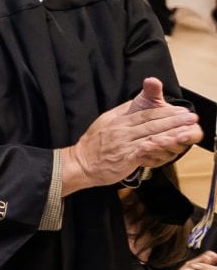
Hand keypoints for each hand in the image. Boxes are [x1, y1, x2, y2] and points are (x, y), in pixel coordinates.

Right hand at [67, 78, 202, 189]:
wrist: (79, 164)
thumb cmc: (92, 146)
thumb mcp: (104, 123)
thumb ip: (121, 115)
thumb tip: (136, 105)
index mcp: (117, 120)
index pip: (145, 113)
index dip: (165, 111)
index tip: (180, 110)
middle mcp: (121, 129)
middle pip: (152, 121)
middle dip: (174, 119)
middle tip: (191, 117)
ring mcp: (123, 143)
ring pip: (152, 134)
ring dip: (173, 131)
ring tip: (189, 128)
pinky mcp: (125, 157)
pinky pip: (146, 149)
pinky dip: (161, 145)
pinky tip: (173, 143)